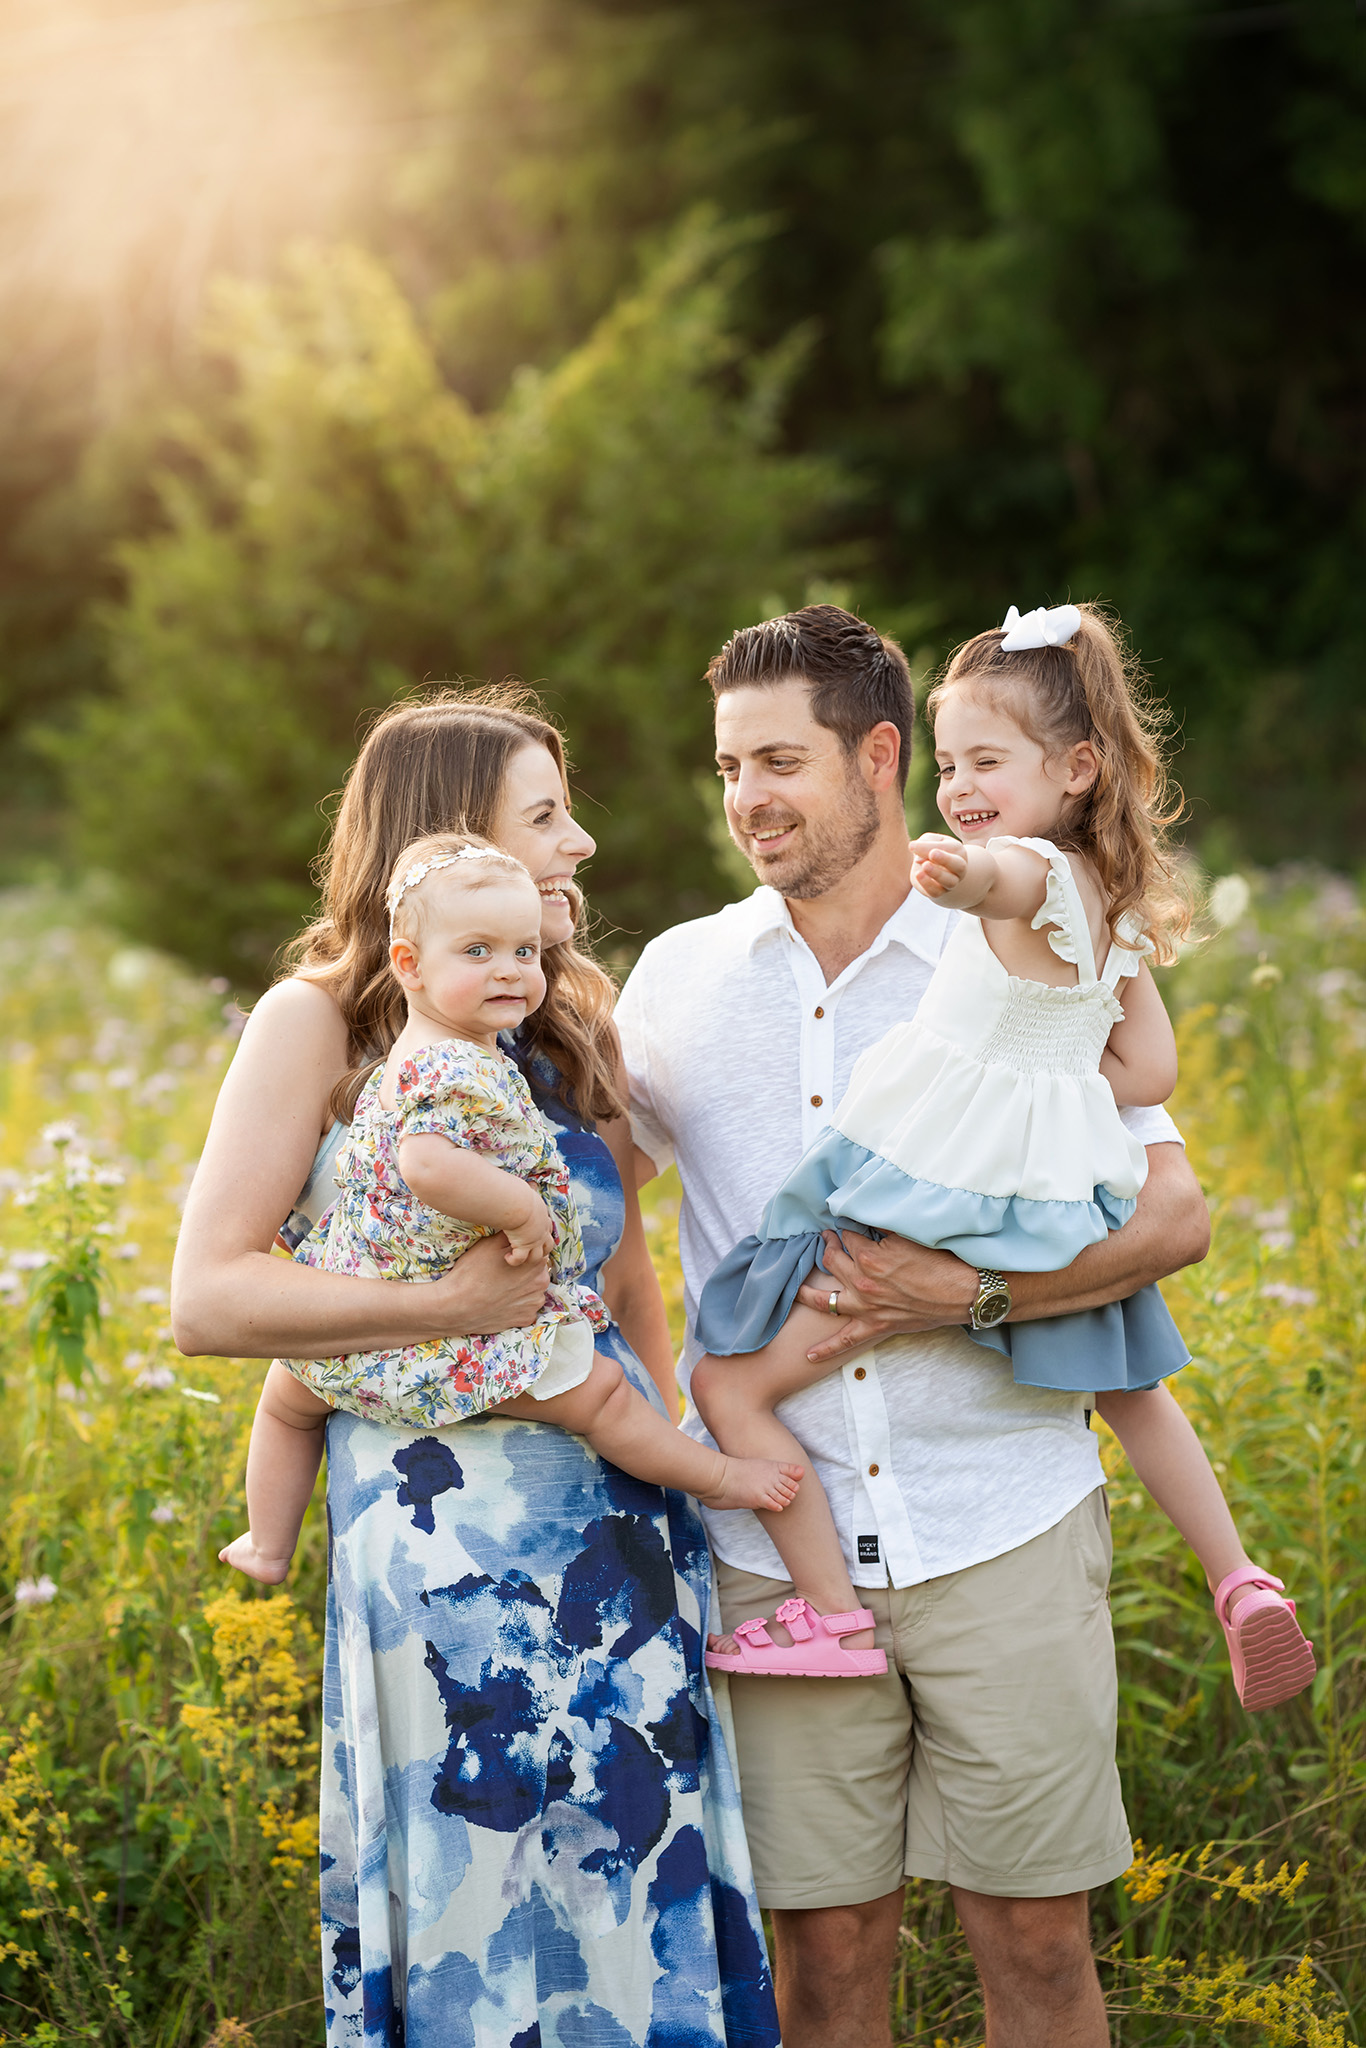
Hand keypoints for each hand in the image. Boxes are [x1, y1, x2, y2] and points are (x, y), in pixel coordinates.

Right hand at [422, 1232, 549, 1330]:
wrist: (456, 1306)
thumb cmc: (472, 1272)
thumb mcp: (490, 1244)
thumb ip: (513, 1236)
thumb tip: (522, 1228)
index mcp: (535, 1261)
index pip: (538, 1251)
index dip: (524, 1252)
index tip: (512, 1256)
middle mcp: (541, 1283)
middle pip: (537, 1272)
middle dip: (525, 1271)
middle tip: (503, 1272)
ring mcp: (534, 1303)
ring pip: (533, 1291)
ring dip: (523, 1289)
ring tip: (501, 1288)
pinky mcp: (526, 1319)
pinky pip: (526, 1309)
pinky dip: (517, 1306)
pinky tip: (502, 1302)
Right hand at [503, 1190, 555, 1267]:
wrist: (519, 1203)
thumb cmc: (521, 1195)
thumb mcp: (530, 1193)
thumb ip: (531, 1191)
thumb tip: (532, 1183)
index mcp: (543, 1218)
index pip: (547, 1229)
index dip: (543, 1233)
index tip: (533, 1234)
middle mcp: (542, 1231)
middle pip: (548, 1245)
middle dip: (541, 1249)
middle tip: (531, 1251)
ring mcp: (535, 1241)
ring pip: (537, 1256)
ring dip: (529, 1258)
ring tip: (518, 1257)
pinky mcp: (525, 1246)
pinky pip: (520, 1258)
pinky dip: (514, 1260)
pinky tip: (507, 1258)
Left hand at [796, 1230, 977, 1361]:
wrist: (964, 1293)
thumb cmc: (942, 1261)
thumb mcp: (910, 1234)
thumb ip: (884, 1225)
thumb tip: (868, 1214)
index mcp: (869, 1256)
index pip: (847, 1237)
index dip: (846, 1229)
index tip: (845, 1225)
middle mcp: (862, 1282)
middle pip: (832, 1260)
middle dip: (828, 1246)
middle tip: (828, 1238)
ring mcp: (866, 1307)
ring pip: (826, 1299)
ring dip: (809, 1291)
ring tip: (799, 1286)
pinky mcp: (876, 1326)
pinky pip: (845, 1340)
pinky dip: (826, 1348)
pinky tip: (808, 1354)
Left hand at [908, 833, 967, 899]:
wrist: (930, 868)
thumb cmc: (930, 849)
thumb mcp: (928, 840)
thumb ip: (925, 843)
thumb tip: (917, 856)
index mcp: (958, 851)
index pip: (948, 848)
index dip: (929, 847)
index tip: (912, 846)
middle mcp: (958, 867)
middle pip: (959, 865)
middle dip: (945, 859)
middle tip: (932, 854)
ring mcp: (952, 882)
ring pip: (949, 881)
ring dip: (937, 873)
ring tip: (924, 866)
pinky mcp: (940, 892)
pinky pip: (936, 891)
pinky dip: (927, 884)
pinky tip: (918, 875)